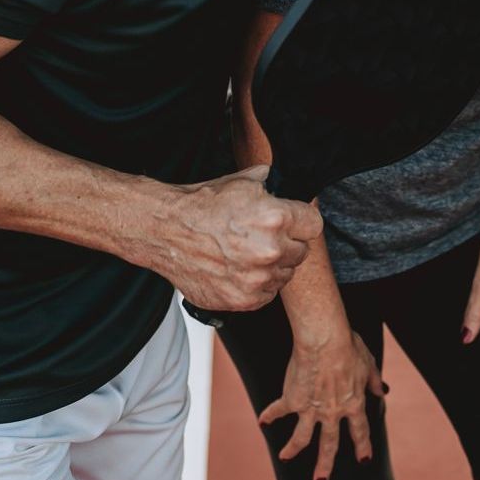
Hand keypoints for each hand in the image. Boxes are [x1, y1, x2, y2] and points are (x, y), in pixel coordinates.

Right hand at [150, 166, 322, 310]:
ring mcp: (256, 279)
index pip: (313, 226)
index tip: (292, 223)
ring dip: (272, 266)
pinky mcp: (242, 299)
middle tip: (263, 237)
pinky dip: (257, 285)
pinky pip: (266, 294)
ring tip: (247, 253)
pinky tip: (239, 269)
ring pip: (285, 275)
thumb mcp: (241, 182)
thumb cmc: (201, 205)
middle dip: (286, 243)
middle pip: (301, 252)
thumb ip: (270, 183)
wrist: (165, 231)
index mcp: (276, 218)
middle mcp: (270, 251)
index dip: (301, 222)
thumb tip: (280, 180)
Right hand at [259, 321, 384, 479]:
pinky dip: (269, 416)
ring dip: (292, 449)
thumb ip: (375, 381)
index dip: (362, 447)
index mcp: (353, 403)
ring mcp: (311, 408)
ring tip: (285, 457)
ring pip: (301, 437)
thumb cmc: (349, 347)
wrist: (325, 340)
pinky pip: (278, 410)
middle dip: (324, 465)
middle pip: (329, 444)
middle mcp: (332, 411)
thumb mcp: (369, 364)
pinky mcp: (293, 399)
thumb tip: (384, 391)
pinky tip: (262, 421)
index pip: (360, 431)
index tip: (363, 461)